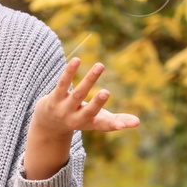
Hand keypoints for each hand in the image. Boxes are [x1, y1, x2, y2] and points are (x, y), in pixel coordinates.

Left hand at [25, 58, 141, 178]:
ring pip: (77, 93)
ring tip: (101, 65)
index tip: (125, 124)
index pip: (104, 126)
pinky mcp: (54, 97)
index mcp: (90, 123)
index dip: (115, 125)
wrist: (48, 123)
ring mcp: (63, 108)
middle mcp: (76, 118)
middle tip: (106, 93)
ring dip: (90, 79)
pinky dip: (70, 72)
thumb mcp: (96, 121)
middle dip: (97, 103)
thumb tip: (137, 123)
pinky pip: (63, 83)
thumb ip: (116, 121)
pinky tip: (77, 60)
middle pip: (89, 110)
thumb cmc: (79, 118)